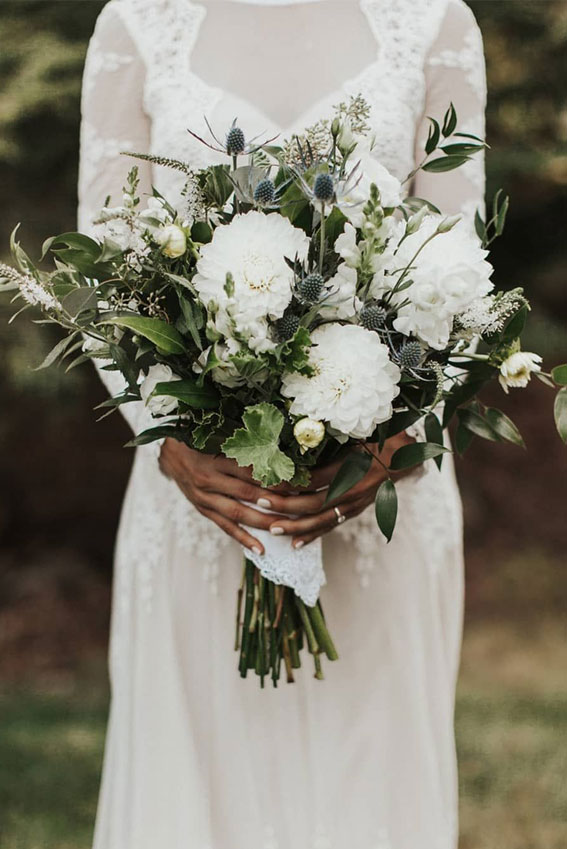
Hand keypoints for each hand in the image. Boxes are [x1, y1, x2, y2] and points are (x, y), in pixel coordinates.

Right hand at [159, 438, 289, 553]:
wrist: (170, 452)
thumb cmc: (200, 440)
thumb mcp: (220, 435)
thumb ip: (246, 442)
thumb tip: (280, 448)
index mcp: (216, 456)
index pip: (253, 469)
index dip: (276, 476)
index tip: (300, 481)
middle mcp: (209, 478)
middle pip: (248, 492)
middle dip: (276, 502)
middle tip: (300, 508)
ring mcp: (205, 497)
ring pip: (238, 513)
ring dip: (263, 522)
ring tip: (285, 529)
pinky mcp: (203, 509)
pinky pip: (225, 526)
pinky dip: (243, 538)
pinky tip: (260, 549)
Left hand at [259, 432, 415, 548]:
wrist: (405, 455)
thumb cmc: (379, 436)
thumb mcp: (357, 432)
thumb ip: (332, 436)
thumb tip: (300, 433)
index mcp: (351, 469)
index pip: (313, 479)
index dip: (289, 482)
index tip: (267, 478)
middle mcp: (352, 491)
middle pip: (312, 503)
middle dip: (284, 505)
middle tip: (260, 502)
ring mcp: (354, 505)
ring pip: (320, 521)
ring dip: (295, 526)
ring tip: (272, 529)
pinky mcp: (354, 511)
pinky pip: (331, 527)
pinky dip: (312, 536)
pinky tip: (295, 544)